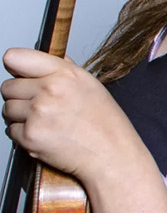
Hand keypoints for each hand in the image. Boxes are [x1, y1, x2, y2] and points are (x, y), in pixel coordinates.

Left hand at [2, 48, 140, 183]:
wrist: (110, 154)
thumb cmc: (105, 122)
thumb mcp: (90, 84)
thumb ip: (62, 68)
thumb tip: (40, 59)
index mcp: (65, 74)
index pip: (16, 58)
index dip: (16, 67)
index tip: (20, 74)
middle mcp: (49, 91)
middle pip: (8, 87)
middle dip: (20, 96)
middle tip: (42, 105)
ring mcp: (38, 114)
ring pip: (8, 109)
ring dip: (20, 116)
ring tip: (46, 121)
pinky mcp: (30, 136)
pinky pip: (11, 130)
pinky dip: (24, 134)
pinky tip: (45, 134)